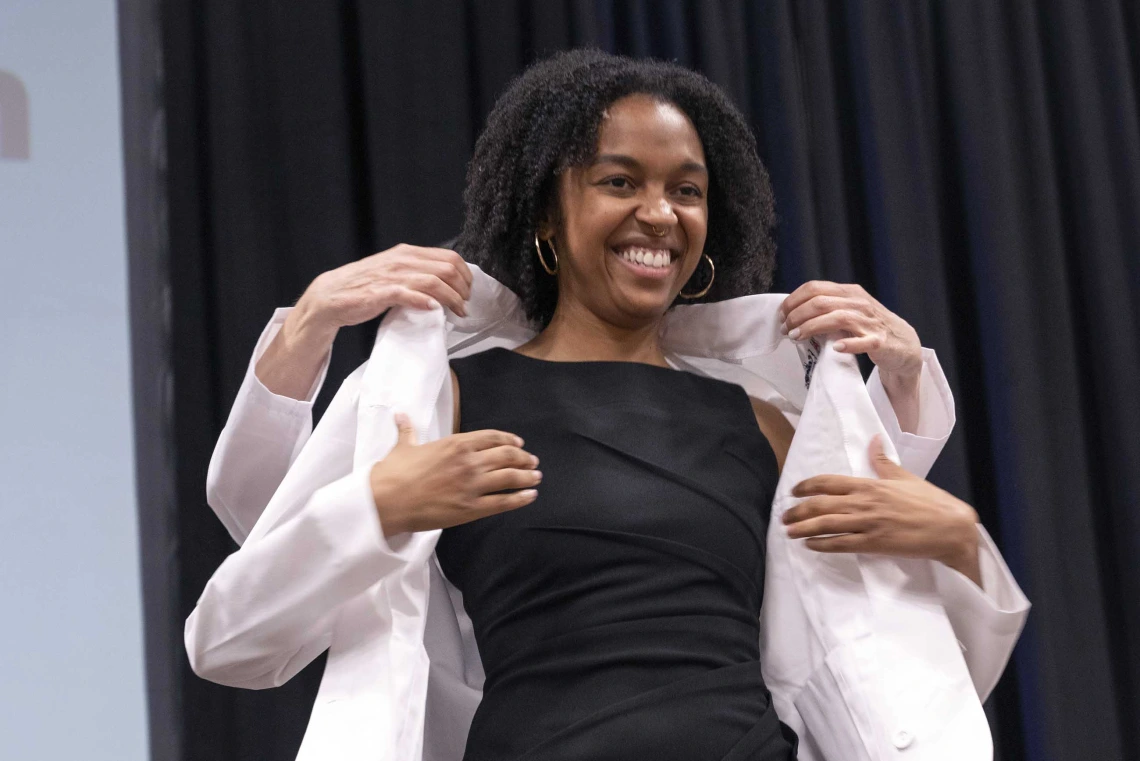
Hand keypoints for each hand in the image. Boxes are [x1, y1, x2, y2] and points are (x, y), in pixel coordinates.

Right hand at [289, 243, 472, 345]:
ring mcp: (391, 276)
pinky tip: (434, 309)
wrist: (331, 295)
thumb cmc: (363, 286)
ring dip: (451, 298)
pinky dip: (424, 301)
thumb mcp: (394, 271)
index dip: (465, 275)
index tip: (468, 290)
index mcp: (407, 253)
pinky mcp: (380, 293)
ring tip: (458, 311)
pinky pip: (407, 294)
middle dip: (463, 288)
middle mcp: (401, 260)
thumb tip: (443, 283)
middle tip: (465, 304)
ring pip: (433, 281)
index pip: (449, 257)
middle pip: (447, 268)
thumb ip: (415, 273)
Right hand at [370, 414, 540, 536]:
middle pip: (507, 456)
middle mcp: (469, 462)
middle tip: (533, 461)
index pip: (492, 437)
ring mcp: (472, 485)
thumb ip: (408, 430)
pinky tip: (529, 497)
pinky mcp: (471, 507)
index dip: (509, 440)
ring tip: (536, 477)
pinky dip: (520, 499)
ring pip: (510, 477)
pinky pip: (503, 502)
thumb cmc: (394, 473)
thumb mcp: (404, 446)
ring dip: (527, 477)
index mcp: (456, 444)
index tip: (519, 444)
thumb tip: (400, 415)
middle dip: (524, 458)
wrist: (387, 500)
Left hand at [779, 281, 921, 381]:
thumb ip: (827, 307)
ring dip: (811, 327)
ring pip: (837, 318)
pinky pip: (862, 342)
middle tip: (785, 329)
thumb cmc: (869, 327)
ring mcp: (870, 322)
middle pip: (821, 302)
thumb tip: (793, 312)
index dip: (793, 301)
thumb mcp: (849, 309)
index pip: (815, 288)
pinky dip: (847, 344)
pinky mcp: (879, 342)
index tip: (781, 315)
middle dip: (797, 315)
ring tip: (795, 337)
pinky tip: (834, 347)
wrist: (903, 344)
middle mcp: (859, 303)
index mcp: (850, 292)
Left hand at [783, 436, 981, 584]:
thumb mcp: (904, 477)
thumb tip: (874, 439)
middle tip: (783, 515)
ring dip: (804, 528)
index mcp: (870, 484)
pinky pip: (842, 544)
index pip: (829, 482)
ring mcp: (869, 523)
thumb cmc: (930, 502)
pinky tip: (811, 545)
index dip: (807, 485)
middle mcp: (865, 502)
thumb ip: (883, 461)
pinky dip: (823, 544)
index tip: (794, 490)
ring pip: (827, 524)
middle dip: (798, 510)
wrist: (951, 528)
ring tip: (789, 531)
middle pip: (821, 504)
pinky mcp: (875, 544)